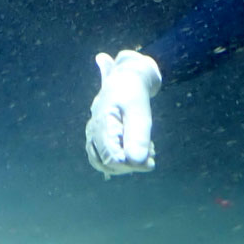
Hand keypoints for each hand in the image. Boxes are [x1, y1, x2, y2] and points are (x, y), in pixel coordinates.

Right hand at [85, 48, 161, 176]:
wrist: (125, 78)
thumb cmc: (133, 92)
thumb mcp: (140, 110)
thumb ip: (138, 136)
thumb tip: (137, 163)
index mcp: (101, 125)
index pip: (113, 159)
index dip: (133, 164)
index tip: (151, 157)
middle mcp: (92, 133)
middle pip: (109, 164)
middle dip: (132, 163)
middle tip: (150, 149)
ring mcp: (93, 135)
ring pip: (106, 164)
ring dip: (127, 163)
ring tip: (144, 149)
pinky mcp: (97, 138)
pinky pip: (105, 158)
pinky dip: (121, 160)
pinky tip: (135, 150)